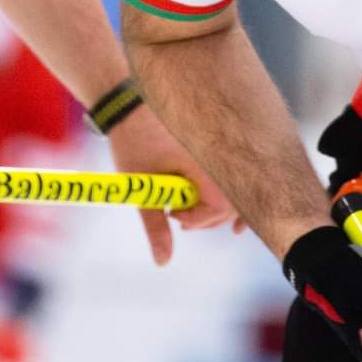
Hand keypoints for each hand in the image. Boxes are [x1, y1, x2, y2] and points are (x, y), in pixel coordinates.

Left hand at [105, 104, 244, 265]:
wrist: (126, 100)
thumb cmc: (132, 141)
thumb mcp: (142, 186)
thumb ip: (155, 224)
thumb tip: (163, 261)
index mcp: (204, 161)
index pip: (219, 206)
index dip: (198, 219)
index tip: (175, 217)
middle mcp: (218, 152)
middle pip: (232, 201)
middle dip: (209, 218)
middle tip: (181, 220)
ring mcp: (220, 144)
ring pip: (234, 187)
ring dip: (220, 207)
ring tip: (193, 216)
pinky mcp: (217, 140)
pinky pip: (234, 172)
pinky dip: (232, 193)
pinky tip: (234, 219)